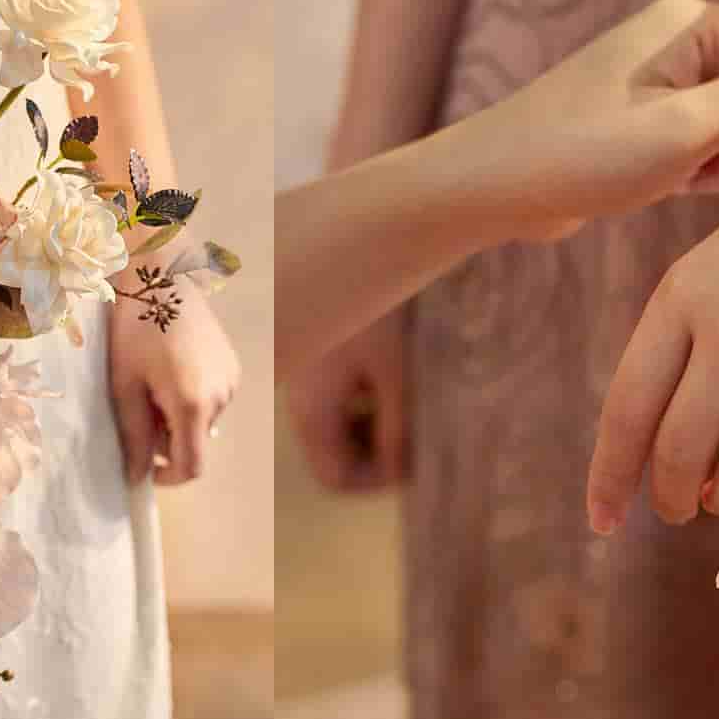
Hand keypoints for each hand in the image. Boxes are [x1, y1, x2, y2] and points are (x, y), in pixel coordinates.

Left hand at [109, 284, 240, 485]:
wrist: (162, 277)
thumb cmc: (135, 328)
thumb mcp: (125, 385)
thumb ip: (134, 435)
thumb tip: (137, 477)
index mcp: (193, 404)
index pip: (193, 466)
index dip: (169, 478)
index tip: (146, 468)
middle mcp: (222, 396)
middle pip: (196, 442)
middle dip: (167, 438)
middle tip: (140, 406)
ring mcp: (232, 380)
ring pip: (204, 421)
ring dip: (179, 417)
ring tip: (155, 382)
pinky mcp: (233, 365)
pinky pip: (213, 399)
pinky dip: (193, 398)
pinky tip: (174, 369)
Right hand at [286, 310, 409, 490]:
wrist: (354, 239)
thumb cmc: (374, 305)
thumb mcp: (394, 373)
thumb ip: (398, 430)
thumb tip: (403, 471)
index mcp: (312, 412)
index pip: (337, 478)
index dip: (378, 479)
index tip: (414, 455)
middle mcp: (300, 401)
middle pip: (337, 454)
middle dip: (380, 450)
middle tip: (418, 427)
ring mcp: (305, 379)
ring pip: (340, 426)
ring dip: (375, 423)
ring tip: (408, 395)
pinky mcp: (315, 359)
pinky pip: (339, 397)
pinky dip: (366, 397)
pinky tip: (391, 368)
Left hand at [449, 0, 718, 242]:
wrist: (494, 186)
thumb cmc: (584, 153)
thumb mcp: (688, 129)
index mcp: (695, 21)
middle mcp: (684, 40)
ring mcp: (667, 80)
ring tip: (695, 182)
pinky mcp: (652, 118)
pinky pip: (711, 140)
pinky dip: (706, 168)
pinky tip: (682, 188)